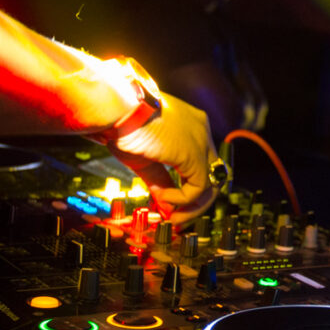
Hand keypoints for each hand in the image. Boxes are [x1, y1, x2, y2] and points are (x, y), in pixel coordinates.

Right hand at [110, 93, 219, 222]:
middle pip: (213, 174)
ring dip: (193, 207)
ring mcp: (201, 141)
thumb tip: (165, 205)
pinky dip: (182, 200)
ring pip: (212, 184)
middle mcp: (201, 130)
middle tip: (178, 220)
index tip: (173, 206)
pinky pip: (199, 188)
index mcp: (190, 126)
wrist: (115, 109)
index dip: (190, 188)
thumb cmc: (122, 125)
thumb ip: (160, 180)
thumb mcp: (144, 158)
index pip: (202, 163)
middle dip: (197, 202)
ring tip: (172, 217)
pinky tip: (164, 198)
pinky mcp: (194, 153)